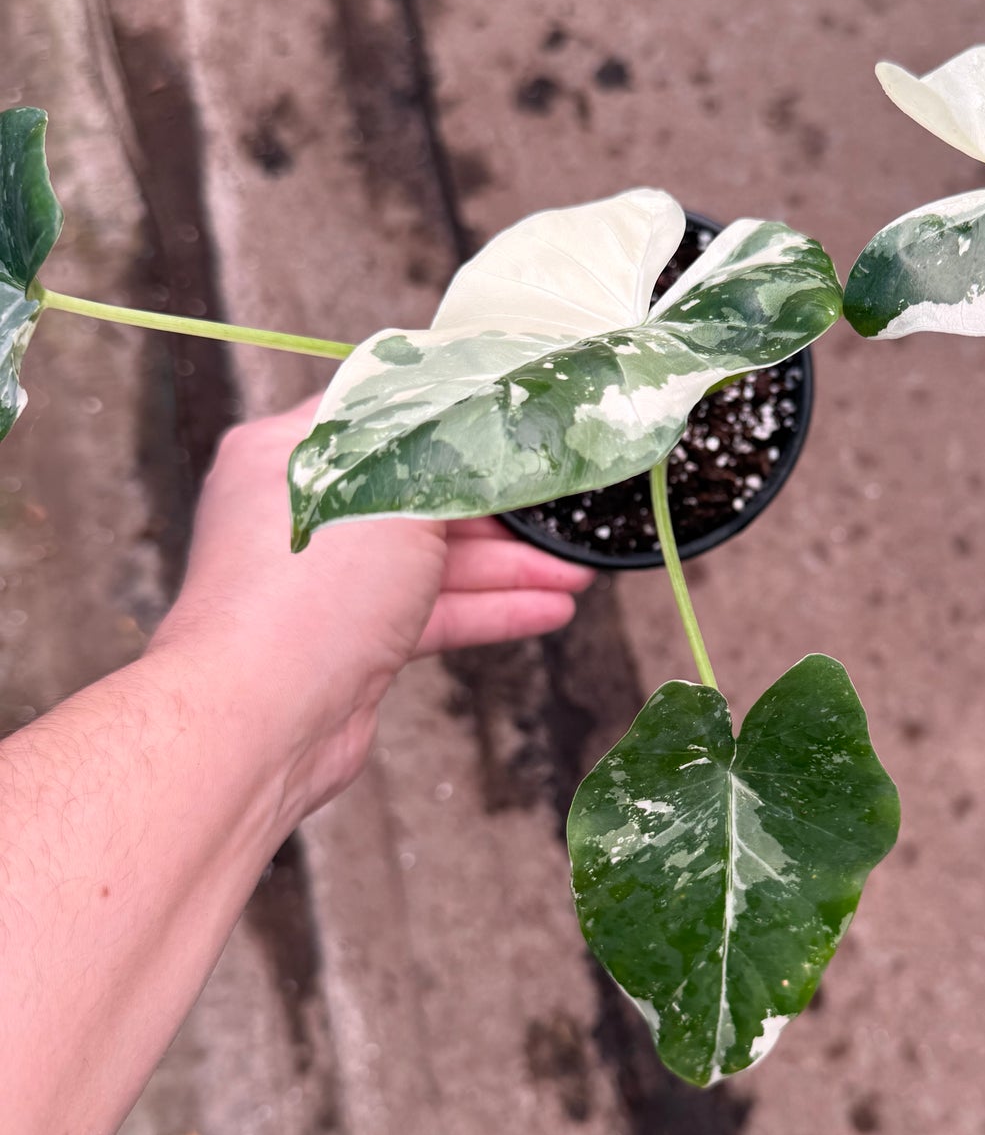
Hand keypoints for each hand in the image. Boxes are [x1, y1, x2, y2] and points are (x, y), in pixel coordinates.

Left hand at [148, 399, 591, 826]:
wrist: (259, 720)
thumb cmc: (302, 595)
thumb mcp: (392, 495)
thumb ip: (443, 459)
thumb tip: (484, 429)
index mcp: (291, 455)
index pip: (381, 415)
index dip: (451, 414)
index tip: (512, 416)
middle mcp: (306, 514)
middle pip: (419, 493)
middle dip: (498, 505)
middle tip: (559, 504)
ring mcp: (329, 582)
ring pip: (434, 560)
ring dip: (508, 565)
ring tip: (575, 571)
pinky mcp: (352, 640)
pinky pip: (432, 612)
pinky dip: (489, 609)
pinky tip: (548, 608)